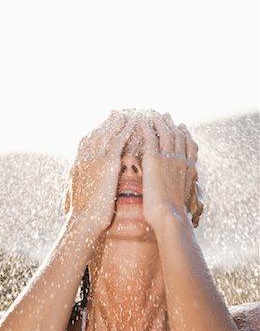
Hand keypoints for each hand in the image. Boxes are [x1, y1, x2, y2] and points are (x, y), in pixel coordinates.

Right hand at [65, 111, 134, 235]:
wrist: (81, 221)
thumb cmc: (77, 216)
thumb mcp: (70, 197)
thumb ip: (72, 186)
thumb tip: (68, 186)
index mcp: (77, 165)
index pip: (86, 142)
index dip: (96, 133)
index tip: (103, 126)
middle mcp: (84, 158)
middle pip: (97, 133)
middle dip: (108, 123)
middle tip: (117, 113)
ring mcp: (95, 159)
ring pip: (108, 133)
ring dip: (119, 122)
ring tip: (128, 113)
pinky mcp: (107, 164)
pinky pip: (118, 141)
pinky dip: (126, 130)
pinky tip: (134, 124)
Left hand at [141, 112, 199, 230]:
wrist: (169, 215)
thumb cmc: (173, 214)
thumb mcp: (182, 199)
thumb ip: (179, 190)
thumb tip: (176, 193)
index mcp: (189, 168)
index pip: (190, 145)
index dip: (186, 134)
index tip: (183, 127)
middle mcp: (181, 160)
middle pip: (178, 135)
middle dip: (172, 124)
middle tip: (167, 115)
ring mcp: (168, 158)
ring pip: (165, 133)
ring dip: (159, 122)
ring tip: (153, 114)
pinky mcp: (154, 159)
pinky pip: (150, 137)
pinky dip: (146, 127)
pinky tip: (140, 122)